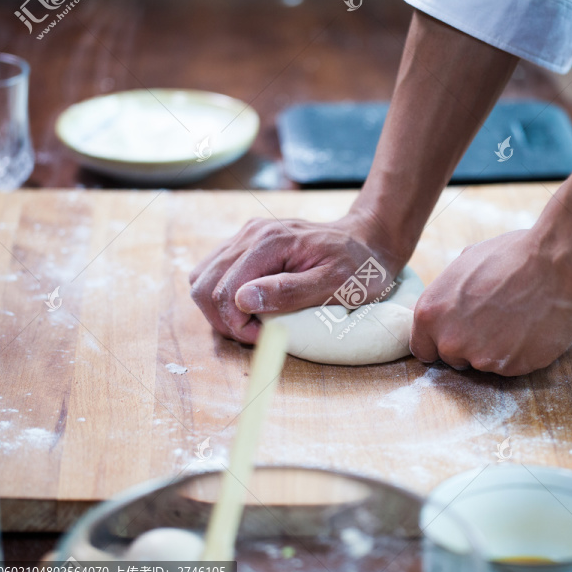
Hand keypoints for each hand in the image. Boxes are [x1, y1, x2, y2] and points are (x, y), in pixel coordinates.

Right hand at [189, 213, 406, 344]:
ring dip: (219, 308)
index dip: (237, 324)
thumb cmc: (359, 267)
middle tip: (255, 335)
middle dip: (223, 319)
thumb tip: (242, 300)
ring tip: (251, 322)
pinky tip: (249, 307)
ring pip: (202, 278)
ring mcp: (247, 235)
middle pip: (203, 284)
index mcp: (270, 243)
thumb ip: (289, 291)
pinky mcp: (247, 242)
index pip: (224, 291)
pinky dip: (222, 295)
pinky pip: (216, 271)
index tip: (264, 337)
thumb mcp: (335, 285)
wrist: (369, 240)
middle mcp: (251, 234)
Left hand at [409, 229, 571, 375]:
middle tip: (492, 320)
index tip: (454, 334)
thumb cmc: (512, 256)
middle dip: (467, 345)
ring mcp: (480, 358)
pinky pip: (508, 366)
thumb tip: (442, 308)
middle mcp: (449, 341)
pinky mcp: (510, 368)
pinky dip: (518, 353)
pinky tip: (530, 328)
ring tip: (515, 318)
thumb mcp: (464, 264)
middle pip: (451, 358)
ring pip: (481, 364)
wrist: (557, 263)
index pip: (422, 348)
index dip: (438, 341)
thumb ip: (446, 294)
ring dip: (493, 349)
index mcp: (429, 314)